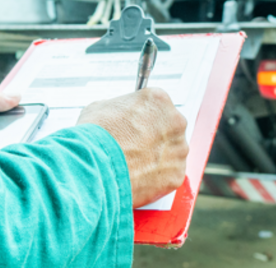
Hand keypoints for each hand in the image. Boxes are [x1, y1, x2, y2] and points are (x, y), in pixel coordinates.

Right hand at [77, 88, 188, 207]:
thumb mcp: (100, 107)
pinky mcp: (177, 173)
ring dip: (157, 156)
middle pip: (168, 128)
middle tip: (135, 144)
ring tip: (135, 162)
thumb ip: (117, 108)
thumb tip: (116, 115)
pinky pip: (170, 173)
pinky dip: (158, 176)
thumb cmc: (97, 137)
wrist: (96, 167)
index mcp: (158, 99)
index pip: (156, 106)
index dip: (143, 117)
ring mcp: (179, 149)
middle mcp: (175, 121)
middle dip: (154, 136)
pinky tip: (140, 175)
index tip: (136, 125)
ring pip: (171, 151)